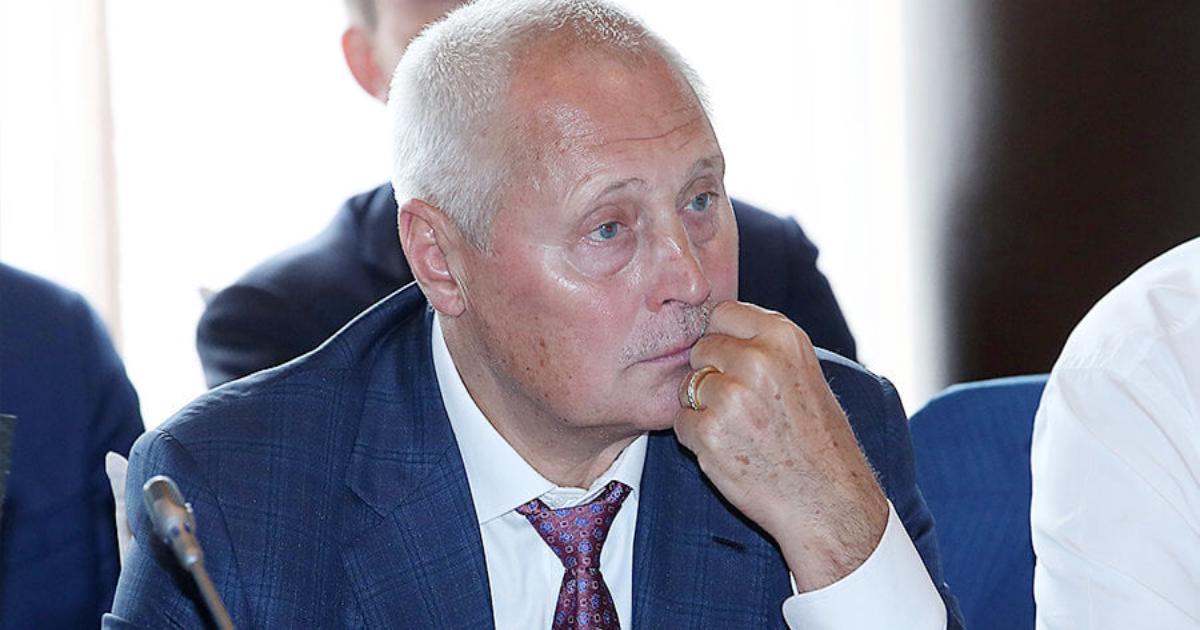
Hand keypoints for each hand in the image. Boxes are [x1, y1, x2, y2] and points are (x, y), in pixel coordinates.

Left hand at [673, 301, 887, 590]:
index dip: (723, 339)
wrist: (829, 502)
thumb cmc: (817, 440)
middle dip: (711, 374)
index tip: (734, 362)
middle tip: (742, 406)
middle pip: (700, 348)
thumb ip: (764, 346)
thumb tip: (717, 326)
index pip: (722, 313)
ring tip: (740, 430)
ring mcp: (731, 396)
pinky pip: (681, 422)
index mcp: (783, 337)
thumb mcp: (805, 373)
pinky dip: (697, 438)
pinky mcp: (709, 432)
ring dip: (702, 408)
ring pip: (687, 386)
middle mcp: (756, 359)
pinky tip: (731, 451)